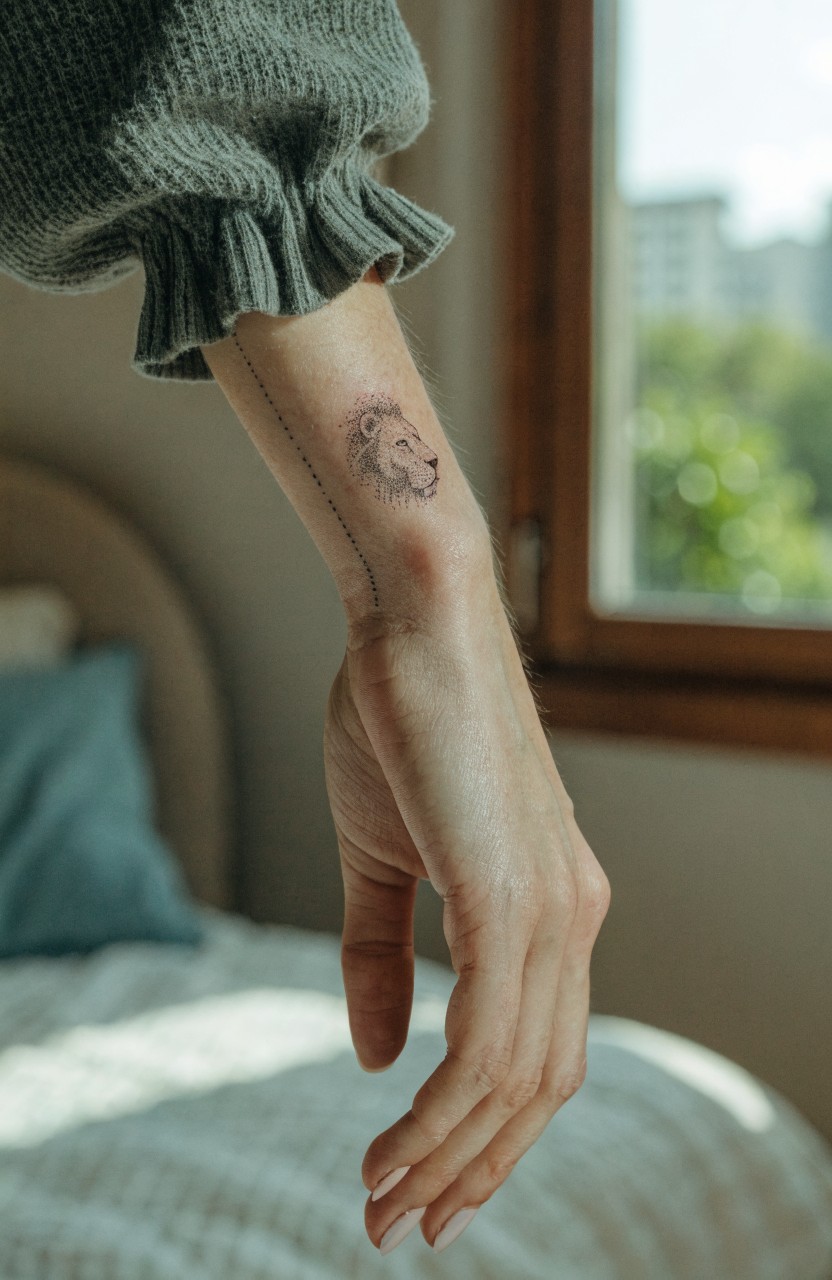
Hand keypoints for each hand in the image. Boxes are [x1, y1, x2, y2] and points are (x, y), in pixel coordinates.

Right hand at [323, 578, 610, 1253]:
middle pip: (542, 1086)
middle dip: (475, 1170)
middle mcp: (573, 917)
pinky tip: (395, 1145)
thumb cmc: (399, 724)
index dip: (488, 1132)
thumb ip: (383, 956)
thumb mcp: (381, 859)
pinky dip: (443, 1109)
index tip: (425, 1185)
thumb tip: (380, 1057)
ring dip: (449, 1156)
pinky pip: (487, 1036)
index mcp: (555, 907)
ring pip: (517, 1078)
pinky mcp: (512, 893)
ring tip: (381, 1202)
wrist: (416, 623)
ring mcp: (552, 907)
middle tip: (402, 1226)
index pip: (540, 1053)